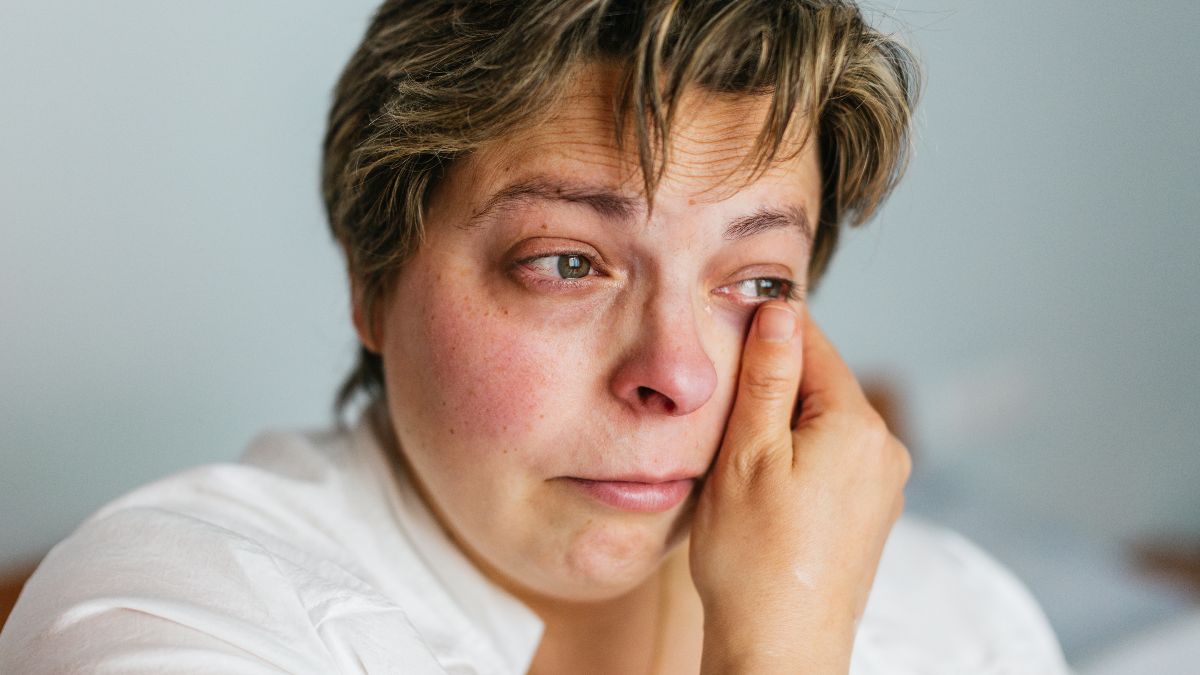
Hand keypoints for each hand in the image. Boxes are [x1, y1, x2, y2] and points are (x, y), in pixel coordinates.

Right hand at [689, 301, 911, 673]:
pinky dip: (799, 458)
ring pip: (826, 423)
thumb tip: (782, 310)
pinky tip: (765, 488)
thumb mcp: (748, 455)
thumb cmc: (754, 559)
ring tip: (739, 454)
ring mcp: (883, 485)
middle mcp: (885, 449)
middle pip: (822, 384)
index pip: (814, 344)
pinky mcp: (871, 514)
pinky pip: (834, 460)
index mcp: (858, 425)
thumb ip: (768, 377)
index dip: (767, 332)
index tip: (727, 328)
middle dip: (774, 384)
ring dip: (784, 424)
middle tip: (722, 409)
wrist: (780, 649)